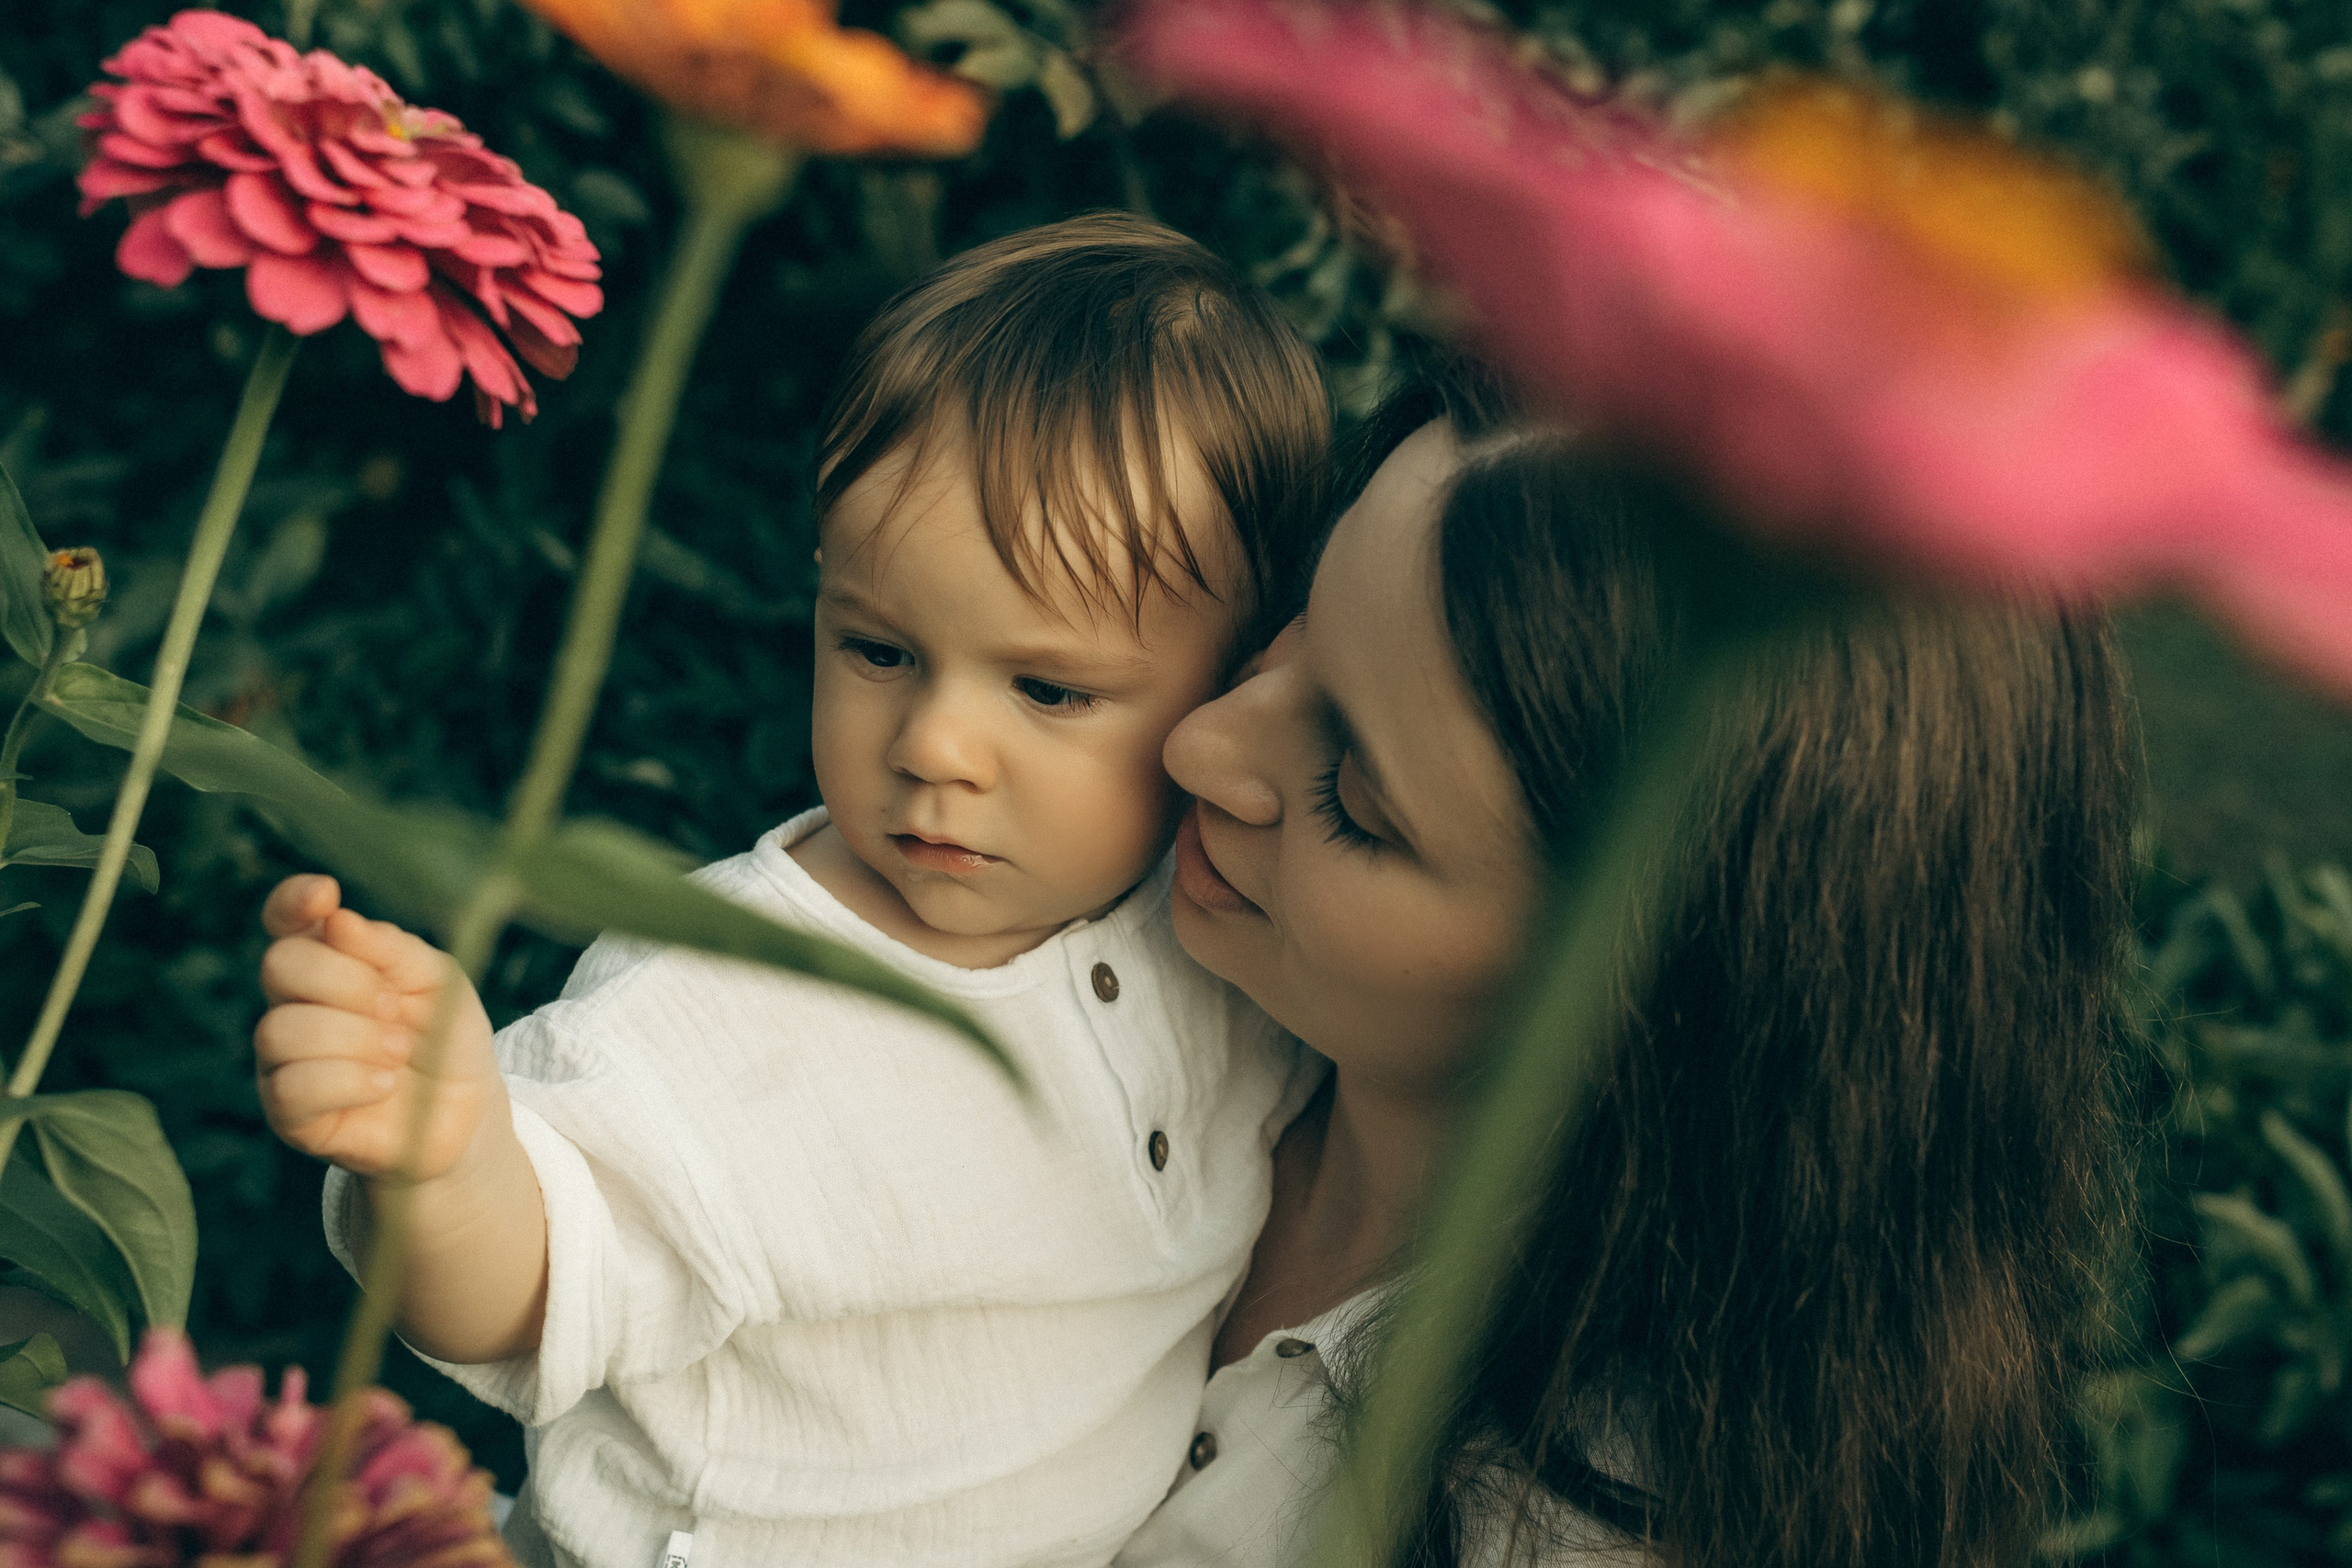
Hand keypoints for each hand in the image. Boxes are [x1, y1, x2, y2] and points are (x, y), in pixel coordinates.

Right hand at [254, 874, 499, 1182]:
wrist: (465, 1112)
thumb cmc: (446, 1037)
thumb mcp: (438, 983)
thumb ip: (393, 950)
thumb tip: (337, 920)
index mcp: (328, 963)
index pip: (284, 921)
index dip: (292, 901)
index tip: (326, 896)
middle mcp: (294, 1005)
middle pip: (280, 965)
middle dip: (346, 980)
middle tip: (394, 1007)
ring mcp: (284, 1060)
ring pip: (282, 1029)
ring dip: (355, 1038)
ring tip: (398, 1053)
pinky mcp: (290, 1114)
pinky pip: (293, 1086)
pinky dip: (349, 1080)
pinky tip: (384, 1084)